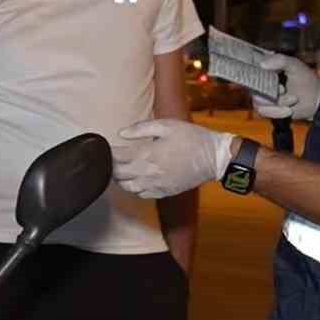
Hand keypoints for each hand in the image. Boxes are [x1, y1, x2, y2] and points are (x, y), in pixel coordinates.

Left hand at [113, 119, 237, 199]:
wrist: (214, 158)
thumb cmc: (192, 138)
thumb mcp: (167, 125)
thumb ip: (141, 128)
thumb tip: (121, 133)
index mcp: (146, 154)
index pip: (115, 157)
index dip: (107, 152)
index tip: (104, 146)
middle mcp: (147, 173)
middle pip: (116, 173)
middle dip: (110, 165)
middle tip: (111, 157)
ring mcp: (154, 185)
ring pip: (126, 187)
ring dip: (120, 178)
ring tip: (122, 168)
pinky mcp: (162, 193)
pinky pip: (140, 194)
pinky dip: (134, 187)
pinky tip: (137, 178)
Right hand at [256, 52, 319, 120]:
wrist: (316, 98)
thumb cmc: (306, 79)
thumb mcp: (295, 65)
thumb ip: (280, 60)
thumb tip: (262, 64)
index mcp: (266, 69)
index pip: (250, 70)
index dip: (253, 74)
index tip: (266, 78)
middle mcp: (261, 83)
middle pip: (253, 88)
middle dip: (269, 92)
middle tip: (283, 89)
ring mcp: (263, 96)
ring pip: (258, 102)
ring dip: (278, 102)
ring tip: (293, 99)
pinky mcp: (267, 109)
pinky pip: (264, 112)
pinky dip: (278, 112)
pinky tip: (289, 109)